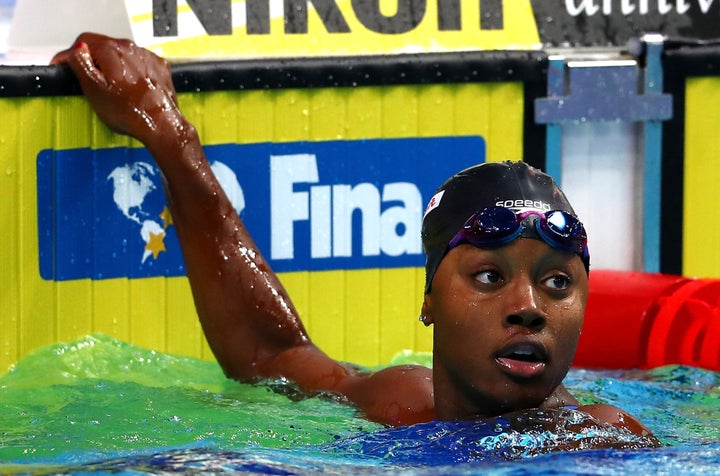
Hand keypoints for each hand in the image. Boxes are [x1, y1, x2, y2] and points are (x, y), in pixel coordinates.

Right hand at [51, 32, 179, 144]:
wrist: (161, 125)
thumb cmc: (129, 112)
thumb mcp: (93, 89)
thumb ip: (80, 64)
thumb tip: (76, 49)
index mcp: (112, 49)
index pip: (83, 41)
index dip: (70, 54)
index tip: (63, 65)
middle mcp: (131, 48)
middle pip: (104, 46)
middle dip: (93, 60)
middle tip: (88, 78)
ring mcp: (147, 57)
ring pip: (122, 55)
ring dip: (113, 66)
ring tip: (112, 87)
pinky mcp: (159, 68)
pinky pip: (140, 64)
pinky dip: (132, 72)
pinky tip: (131, 88)